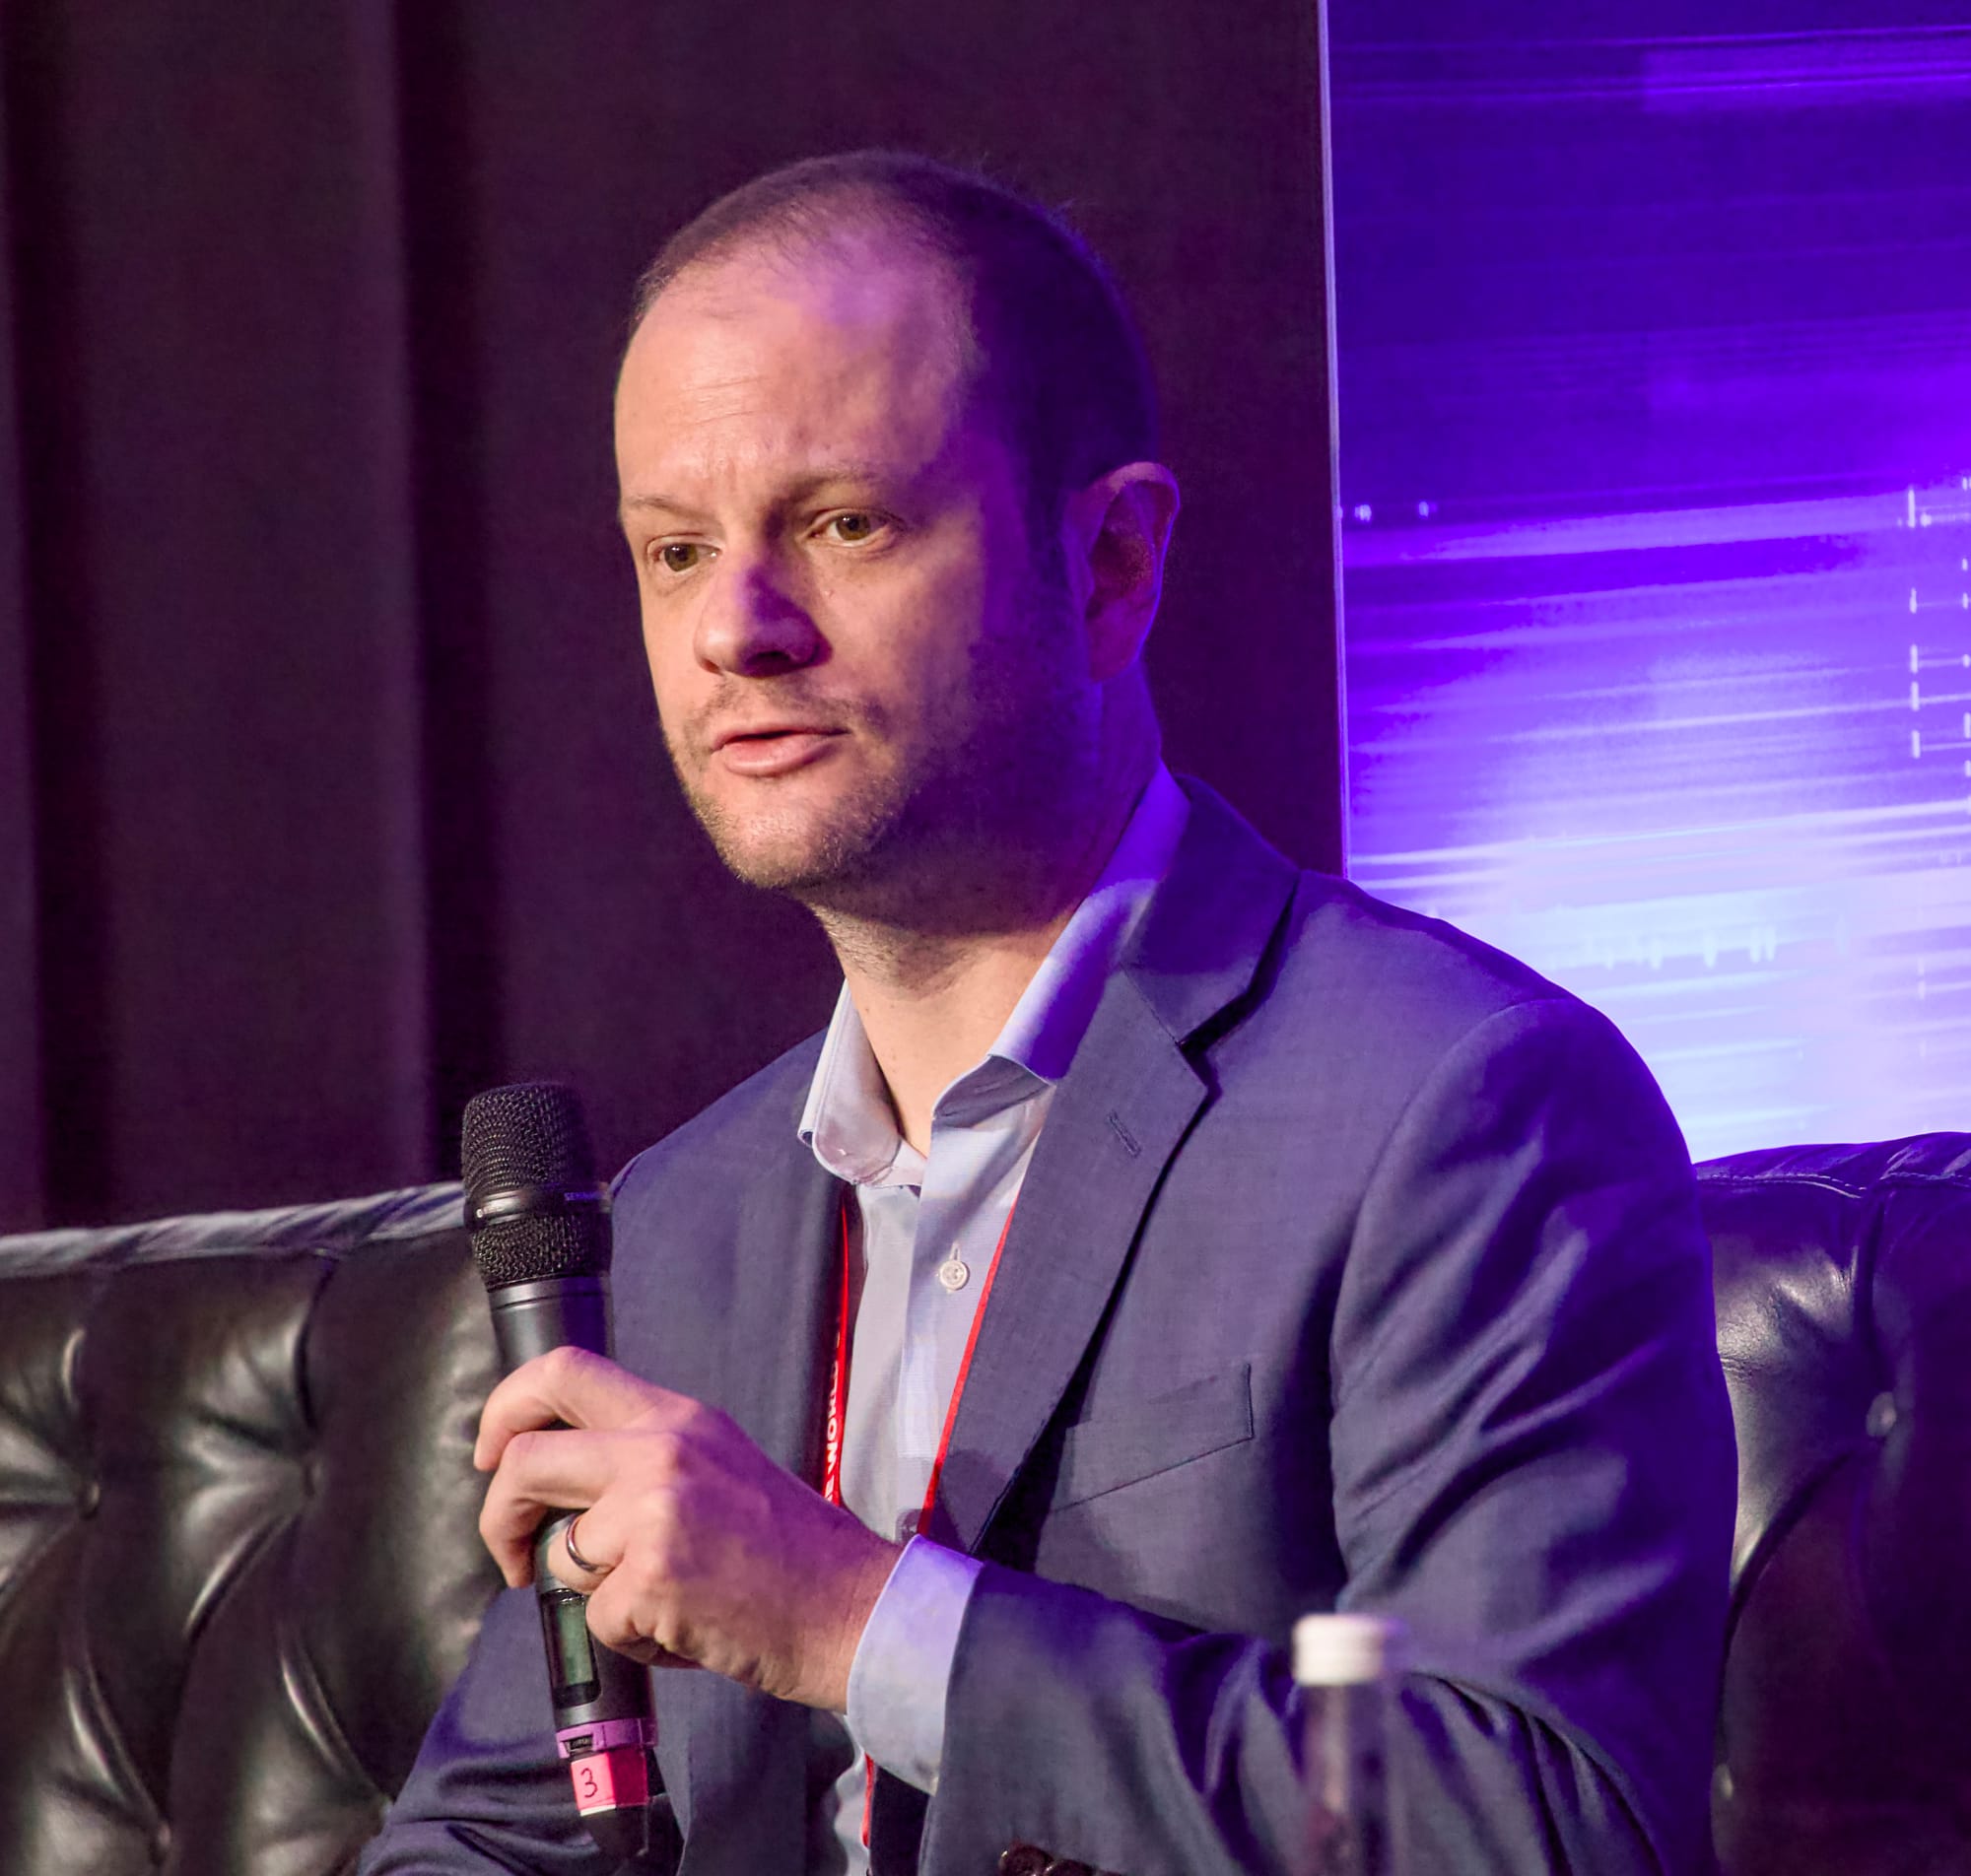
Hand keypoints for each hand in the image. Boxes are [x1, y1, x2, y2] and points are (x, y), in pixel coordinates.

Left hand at [474, 1345, 901, 1711]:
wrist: (849, 1606)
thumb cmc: (786, 1552)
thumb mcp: (718, 1464)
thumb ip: (643, 1457)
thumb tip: (558, 1487)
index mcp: (676, 1416)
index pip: (562, 1371)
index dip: (505, 1410)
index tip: (494, 1455)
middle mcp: (661, 1449)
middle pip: (526, 1459)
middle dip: (499, 1516)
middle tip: (515, 1557)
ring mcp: (655, 1510)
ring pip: (560, 1553)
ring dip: (594, 1594)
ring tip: (657, 1600)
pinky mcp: (654, 1576)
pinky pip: (597, 1618)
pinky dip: (630, 1639)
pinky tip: (682, 1628)